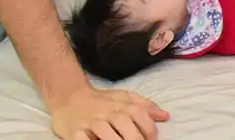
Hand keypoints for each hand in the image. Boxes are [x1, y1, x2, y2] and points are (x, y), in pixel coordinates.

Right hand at [49, 86, 168, 139]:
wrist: (69, 98)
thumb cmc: (101, 101)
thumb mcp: (123, 98)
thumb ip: (144, 106)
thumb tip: (165, 116)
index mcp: (121, 104)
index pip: (139, 114)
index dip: (148, 129)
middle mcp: (106, 112)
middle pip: (124, 124)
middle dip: (134, 139)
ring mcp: (90, 122)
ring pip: (105, 133)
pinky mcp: (75, 132)